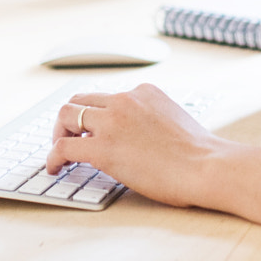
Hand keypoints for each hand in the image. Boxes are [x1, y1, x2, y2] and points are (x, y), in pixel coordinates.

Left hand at [47, 84, 222, 209]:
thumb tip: (138, 138)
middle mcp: (125, 100)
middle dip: (70, 120)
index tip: (91, 130)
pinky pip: (63, 147)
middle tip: (69, 139)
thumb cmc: (200, 154)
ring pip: (66, 115)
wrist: (207, 166)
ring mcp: (112, 122)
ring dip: (58, 133)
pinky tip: (54, 168)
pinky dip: (53, 156)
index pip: (107, 97)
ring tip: (59, 153)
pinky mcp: (103, 148)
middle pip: (80, 100)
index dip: (95, 115)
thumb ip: (151, 120)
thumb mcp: (174, 121)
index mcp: (144, 92)